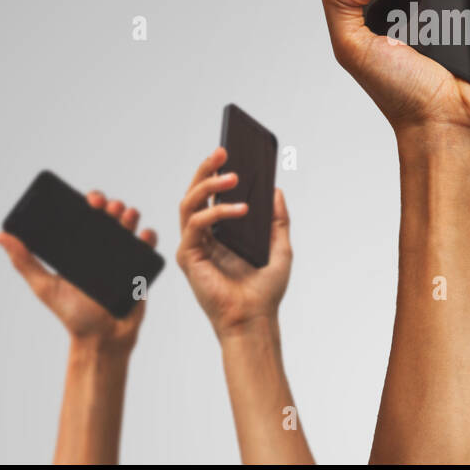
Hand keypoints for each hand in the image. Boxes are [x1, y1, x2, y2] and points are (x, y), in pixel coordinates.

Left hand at [0, 192, 156, 350]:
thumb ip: (23, 262)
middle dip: (112, 205)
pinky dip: (148, 236)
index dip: (91, 201)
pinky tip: (142, 236)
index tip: (91, 200)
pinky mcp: (140, 267)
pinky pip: (148, 246)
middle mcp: (103, 248)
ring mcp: (123, 257)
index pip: (87, 216)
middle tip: (107, 208)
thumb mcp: (44, 286)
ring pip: (130, 225)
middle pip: (110, 216)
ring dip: (130, 215)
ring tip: (126, 217)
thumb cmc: (72, 315)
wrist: (101, 339)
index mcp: (81, 248)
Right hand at [177, 147, 292, 339]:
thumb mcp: (280, 247)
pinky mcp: (188, 257)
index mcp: (221, 233)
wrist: (256, 319)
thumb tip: (276, 190)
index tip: (232, 150)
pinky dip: (216, 211)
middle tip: (223, 150)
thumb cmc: (265, 290)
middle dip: (206, 168)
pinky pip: (195, 224)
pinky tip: (239, 208)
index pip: (213, 195)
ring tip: (232, 175)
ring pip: (189, 203)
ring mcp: (193, 245)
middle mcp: (204, 236)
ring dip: (208, 184)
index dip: (218, 172)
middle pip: (196, 193)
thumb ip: (277, 220)